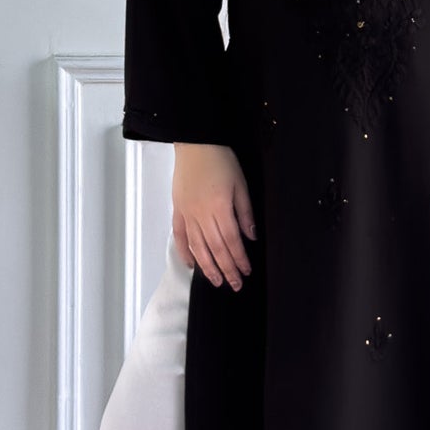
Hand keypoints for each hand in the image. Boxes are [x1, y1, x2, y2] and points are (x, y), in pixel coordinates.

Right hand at [172, 143, 256, 289]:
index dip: (239, 259)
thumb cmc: (220, 160)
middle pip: (216, 249)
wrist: (196, 144)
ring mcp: (188, 214)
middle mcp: (202, 215)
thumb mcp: (241, 184)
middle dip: (227, 269)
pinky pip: (180, 237)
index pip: (232, 241)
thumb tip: (251, 236)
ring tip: (216, 281)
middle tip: (235, 285)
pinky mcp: (178, 211)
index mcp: (220, 208)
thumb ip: (245, 212)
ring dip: (208, 267)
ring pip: (198, 247)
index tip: (246, 271)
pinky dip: (185, 252)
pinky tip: (191, 264)